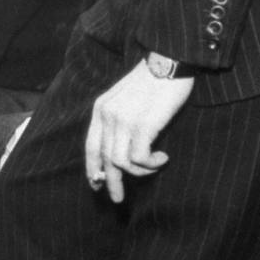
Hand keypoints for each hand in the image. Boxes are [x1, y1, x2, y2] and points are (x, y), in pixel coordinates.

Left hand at [84, 59, 193, 202]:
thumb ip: (120, 119)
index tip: (96, 184)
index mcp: (101, 108)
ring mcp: (123, 120)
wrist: (169, 60)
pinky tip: (163, 158)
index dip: (92, 168)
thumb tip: (122, 150)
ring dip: (140, 172)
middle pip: (105, 159)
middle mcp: (107, 115)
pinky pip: (140, 159)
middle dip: (111, 182)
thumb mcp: (126, 98)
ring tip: (155, 165)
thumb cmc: (153, 80)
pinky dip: (151, 164)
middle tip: (118, 199)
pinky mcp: (142, 125)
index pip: (91, 146)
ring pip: (122, 163)